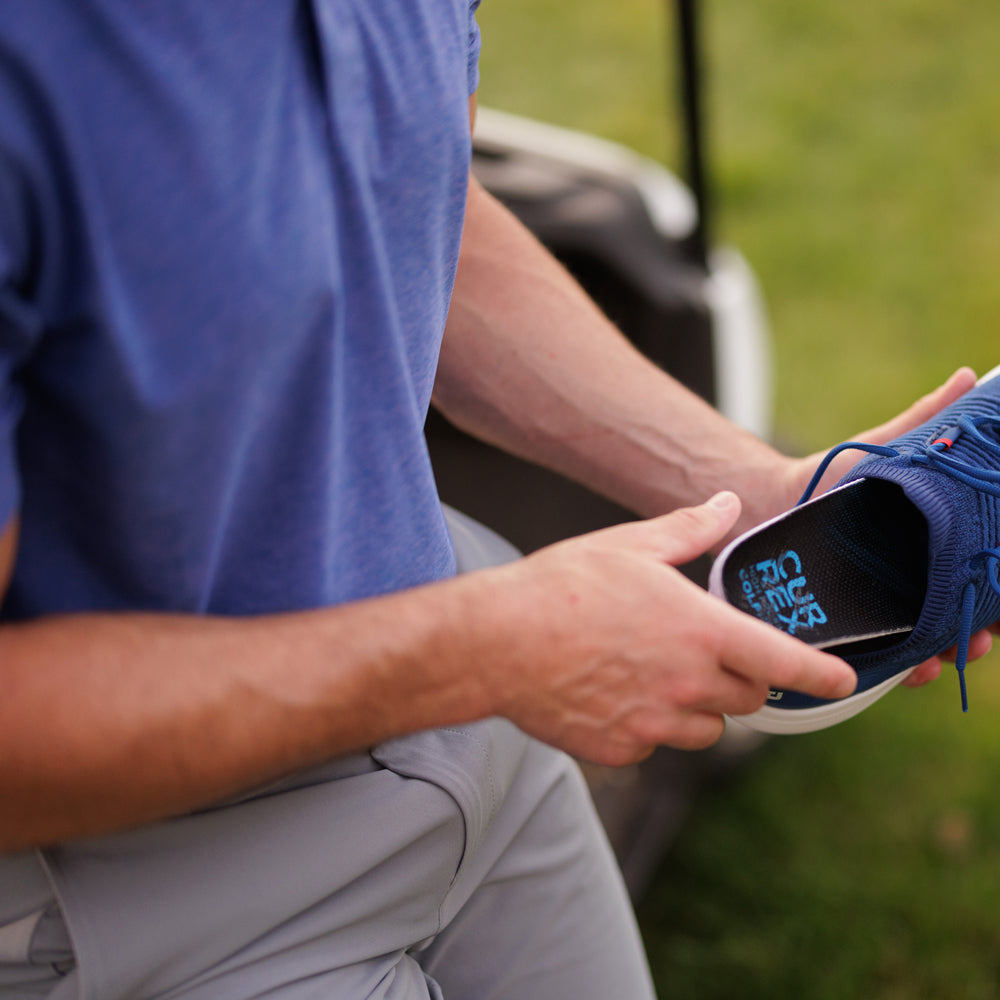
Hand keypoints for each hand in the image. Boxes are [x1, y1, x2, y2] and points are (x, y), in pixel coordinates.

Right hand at [484, 492, 855, 764]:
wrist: (496, 641)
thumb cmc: (560, 588)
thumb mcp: (630, 545)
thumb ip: (689, 529)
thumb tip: (727, 504)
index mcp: (702, 632)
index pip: (785, 662)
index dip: (822, 673)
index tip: (842, 679)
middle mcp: (688, 684)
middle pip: (747, 698)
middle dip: (739, 677)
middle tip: (704, 651)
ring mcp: (655, 724)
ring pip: (706, 728)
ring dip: (697, 705)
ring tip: (654, 672)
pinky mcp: (621, 748)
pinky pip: (655, 744)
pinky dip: (649, 725)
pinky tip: (615, 692)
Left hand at [792, 366, 992, 685]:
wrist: (772, 503)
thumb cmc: (833, 477)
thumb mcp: (884, 450)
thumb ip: (924, 421)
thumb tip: (969, 378)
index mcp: (933, 544)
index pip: (984, 570)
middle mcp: (916, 578)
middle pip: (965, 610)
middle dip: (981, 627)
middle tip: (982, 635)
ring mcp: (887, 604)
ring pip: (931, 637)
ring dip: (947, 652)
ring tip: (946, 656)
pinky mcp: (854, 621)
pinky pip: (887, 651)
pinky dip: (905, 664)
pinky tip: (912, 669)